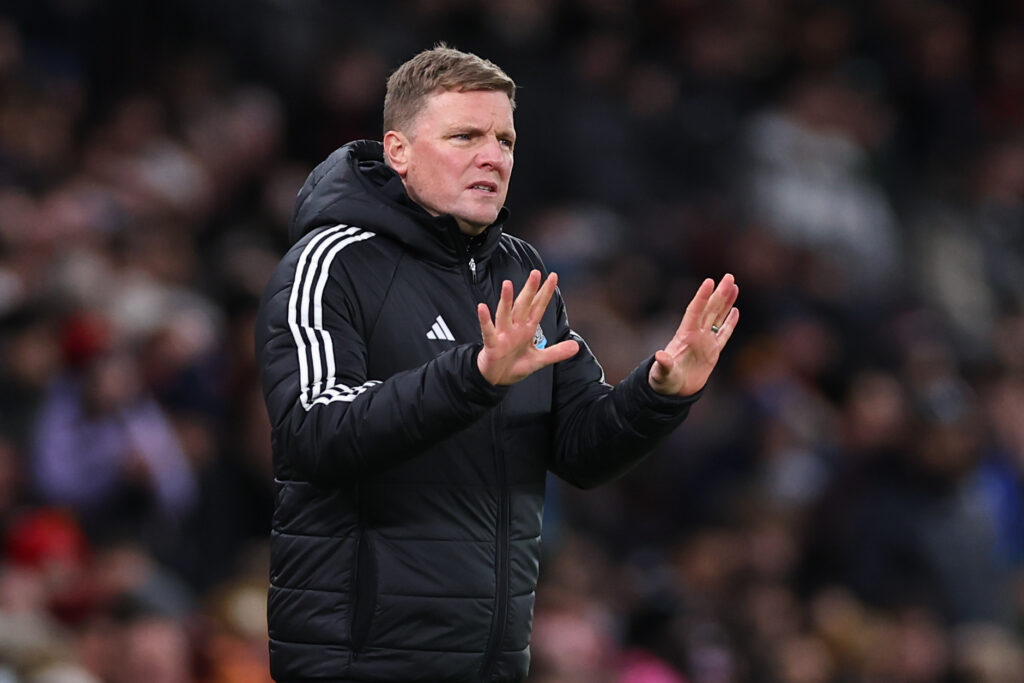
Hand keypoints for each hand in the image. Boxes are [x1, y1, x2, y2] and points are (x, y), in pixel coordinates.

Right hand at [477, 270, 579, 384]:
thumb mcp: (539, 359)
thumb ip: (556, 352)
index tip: (553, 276)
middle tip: (535, 273)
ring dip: (506, 299)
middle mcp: (515, 327)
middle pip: (523, 305)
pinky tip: (482, 308)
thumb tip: (576, 347)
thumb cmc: (515, 364)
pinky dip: (485, 320)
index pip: (538, 307)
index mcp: (527, 328)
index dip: (545, 292)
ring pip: (504, 314)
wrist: (497, 378)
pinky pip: (488, 330)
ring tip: (507, 284)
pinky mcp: (492, 343)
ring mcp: (503, 334)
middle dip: (529, 290)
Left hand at [649, 273, 738, 395]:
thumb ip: (663, 365)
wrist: (671, 391)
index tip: (709, 281)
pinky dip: (729, 322)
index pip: (695, 311)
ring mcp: (705, 342)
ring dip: (726, 302)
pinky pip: (723, 334)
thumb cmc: (663, 381)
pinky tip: (735, 310)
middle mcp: (696, 334)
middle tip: (729, 276)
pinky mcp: (712, 352)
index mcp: (684, 336)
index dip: (702, 297)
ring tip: (734, 286)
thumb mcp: (662, 374)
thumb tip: (660, 356)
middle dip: (719, 293)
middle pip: (710, 309)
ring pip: (718, 317)